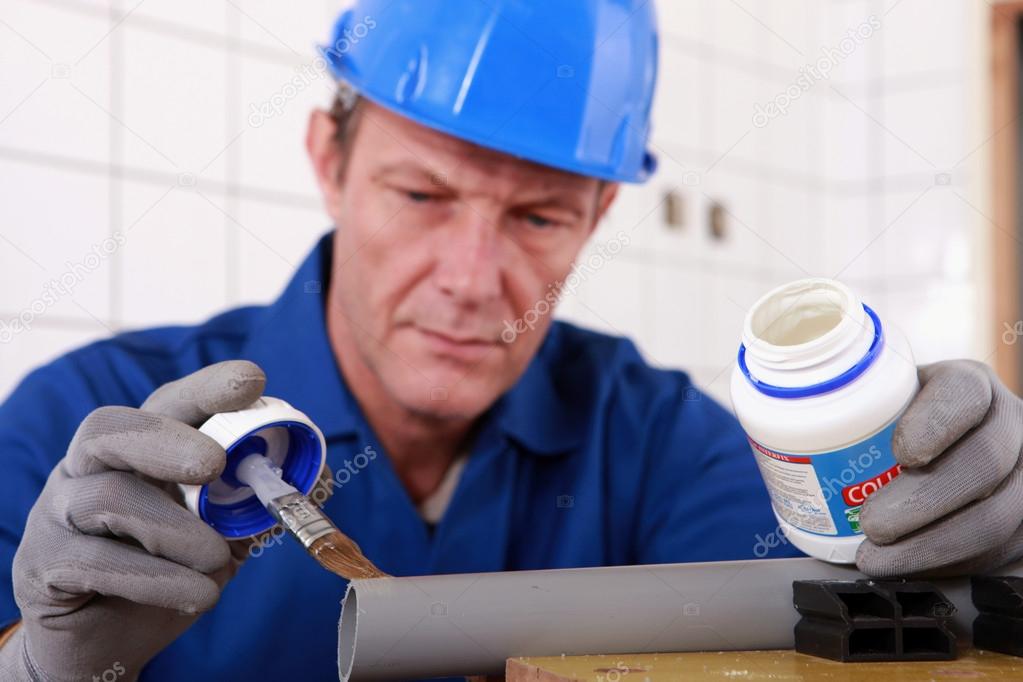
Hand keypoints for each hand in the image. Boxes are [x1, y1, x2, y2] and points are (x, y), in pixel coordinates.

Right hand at [1, 360, 265, 680]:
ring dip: (173, 529)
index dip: (206, 388)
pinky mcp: (43, 566)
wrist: (108, 645)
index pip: (166, 404)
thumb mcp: (222, 539)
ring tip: (217, 560)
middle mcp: (89, 470)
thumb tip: (319, 479)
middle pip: (110, 429)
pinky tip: (196, 594)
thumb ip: (256, 509)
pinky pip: (93, 560)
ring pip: (106, 497)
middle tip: (212, 463)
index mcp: (137, 452)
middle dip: (167, 439)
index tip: (253, 379)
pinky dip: (155, 578)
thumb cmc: (166, 575)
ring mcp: (58, 514)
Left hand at [856, 359, 1022, 576]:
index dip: (934, 425)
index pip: (963, 396)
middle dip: (923, 502)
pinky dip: (945, 565)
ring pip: (996, 517)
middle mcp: (1008, 426)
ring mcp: (1022, 476)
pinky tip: (907, 568)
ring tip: (878, 557)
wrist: (939, 444)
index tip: (900, 452)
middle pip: (983, 463)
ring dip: (931, 545)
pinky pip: (996, 552)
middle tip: (872, 523)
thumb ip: (850, 404)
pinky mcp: (1022, 524)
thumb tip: (777, 435)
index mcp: (969, 385)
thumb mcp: (879, 396)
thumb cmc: (896, 420)